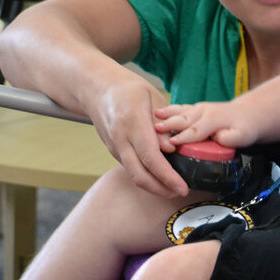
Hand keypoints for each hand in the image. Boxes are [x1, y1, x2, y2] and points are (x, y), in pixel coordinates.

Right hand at [86, 77, 187, 197]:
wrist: (97, 88)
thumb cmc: (129, 89)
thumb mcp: (153, 97)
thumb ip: (163, 124)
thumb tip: (171, 149)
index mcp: (132, 123)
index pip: (151, 157)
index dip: (167, 176)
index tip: (182, 187)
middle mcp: (120, 139)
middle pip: (140, 174)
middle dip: (161, 189)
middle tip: (181, 192)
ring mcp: (114, 147)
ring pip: (134, 175)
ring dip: (153, 186)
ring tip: (173, 188)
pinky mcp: (113, 150)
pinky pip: (130, 168)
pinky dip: (145, 176)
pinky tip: (160, 177)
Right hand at [155, 101, 255, 148]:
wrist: (249, 113)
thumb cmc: (246, 126)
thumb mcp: (245, 135)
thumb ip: (232, 138)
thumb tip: (219, 138)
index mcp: (213, 118)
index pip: (197, 129)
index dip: (184, 137)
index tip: (172, 143)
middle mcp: (202, 111)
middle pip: (182, 119)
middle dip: (168, 126)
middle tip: (154, 131)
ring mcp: (196, 109)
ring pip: (177, 113)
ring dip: (164, 117)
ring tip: (152, 119)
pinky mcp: (192, 110)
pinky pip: (177, 110)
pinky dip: (166, 112)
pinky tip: (155, 114)